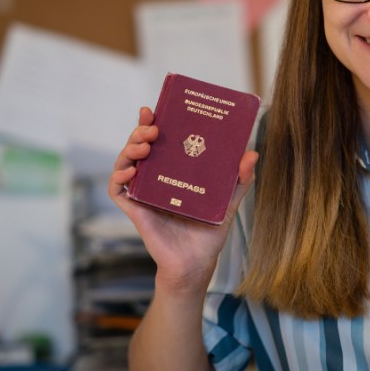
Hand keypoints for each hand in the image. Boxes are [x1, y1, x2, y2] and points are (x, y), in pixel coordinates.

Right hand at [108, 106, 257, 292]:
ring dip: (129, 149)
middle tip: (152, 127)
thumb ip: (240, 178)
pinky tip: (130, 172)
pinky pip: (117, 190)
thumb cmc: (210, 231)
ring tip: (144, 146)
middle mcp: (155, 177)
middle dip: (140, 131)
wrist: (197, 262)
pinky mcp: (135, 209)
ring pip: (125, 162)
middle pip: (139, 147)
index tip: (155, 108)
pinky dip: (118, 177)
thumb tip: (252, 153)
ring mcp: (143, 192)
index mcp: (173, 170)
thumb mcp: (228, 200)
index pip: (159, 140)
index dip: (152, 122)